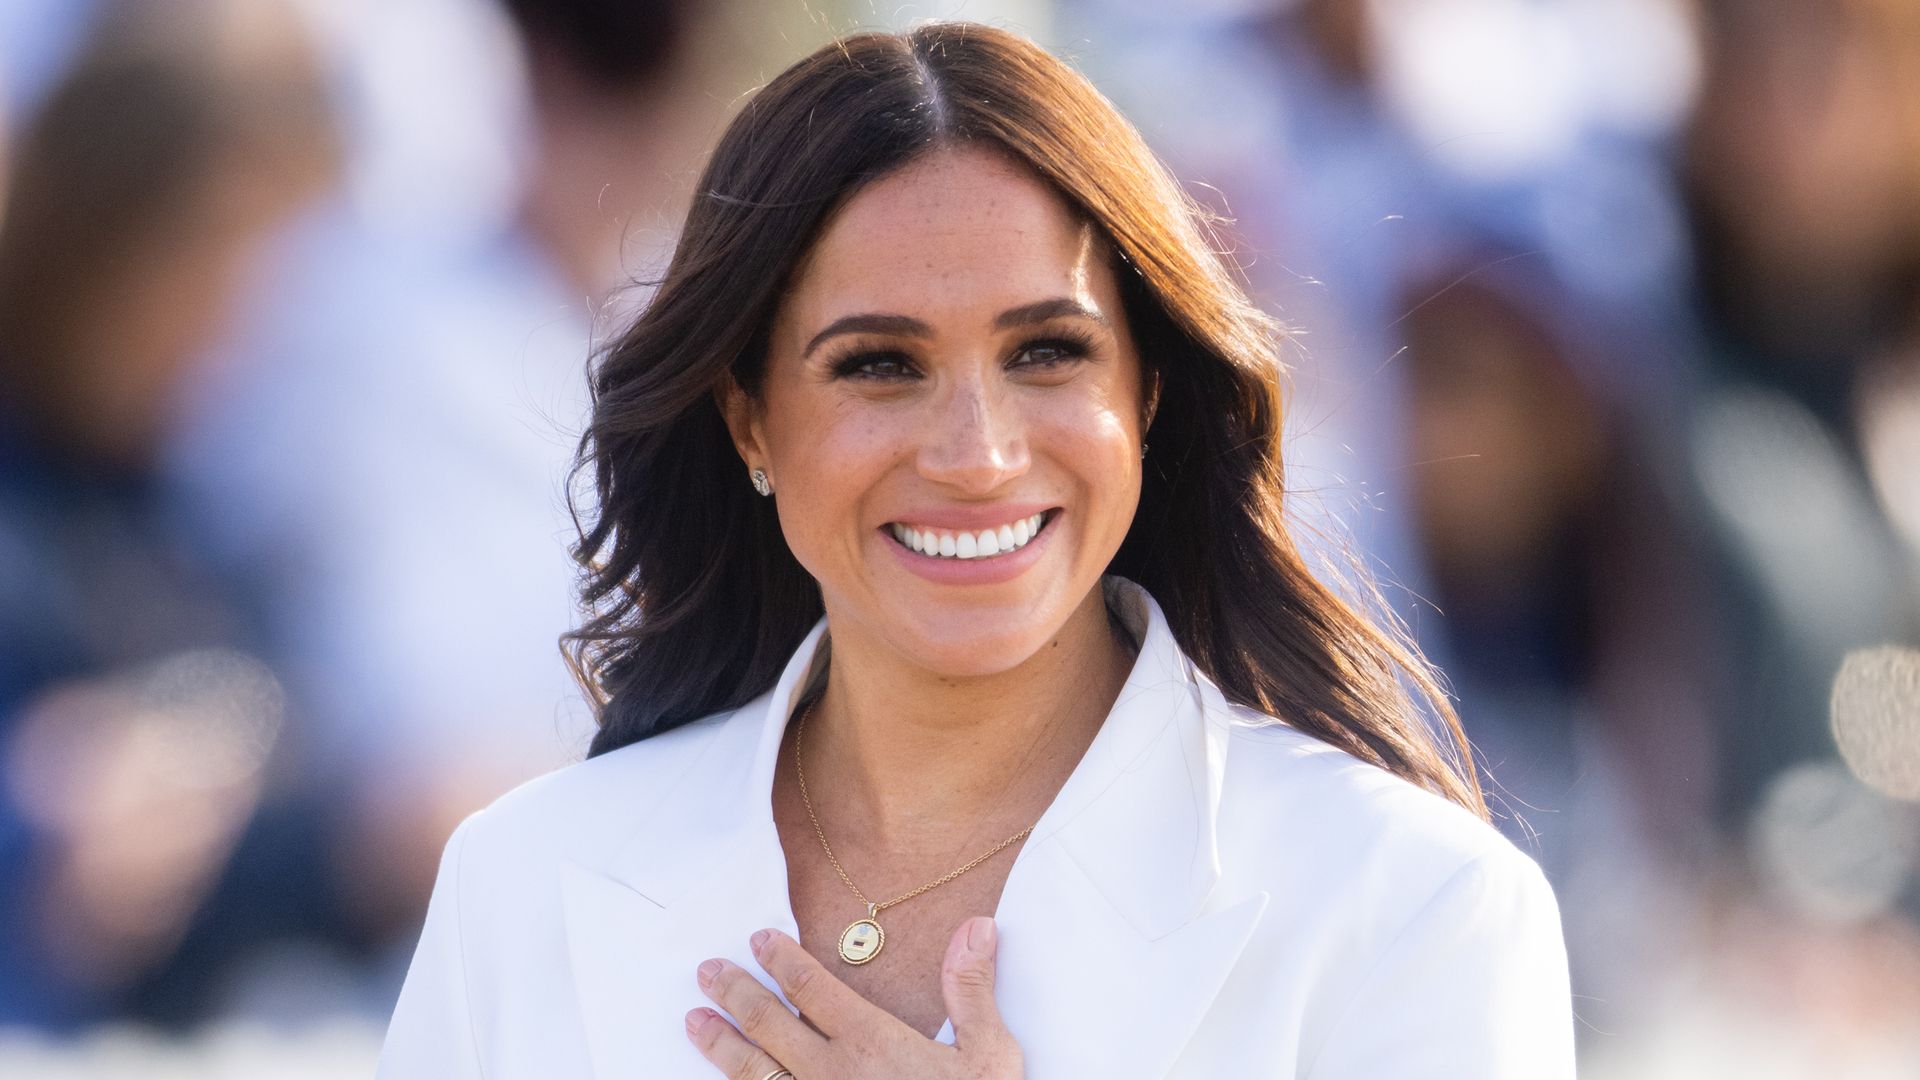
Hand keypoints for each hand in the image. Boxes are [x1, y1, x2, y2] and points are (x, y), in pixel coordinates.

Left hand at [686, 916, 1023, 1078]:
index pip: (812, 987)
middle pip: (768, 1023)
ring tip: (694, 1021)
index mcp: (871, 1042)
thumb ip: (972, 990)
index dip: (781, 959)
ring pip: (752, 1071)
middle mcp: (831, 1073)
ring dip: (719, 1043)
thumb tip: (977, 926)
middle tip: (708, 971)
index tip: (759, 939)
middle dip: (735, 991)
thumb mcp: (990, 1056)